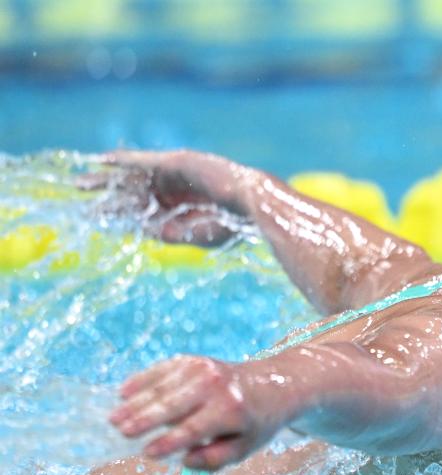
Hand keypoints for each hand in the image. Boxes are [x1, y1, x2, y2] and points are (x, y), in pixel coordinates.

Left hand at [83, 149, 254, 246]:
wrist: (252, 206)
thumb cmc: (231, 225)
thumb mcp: (192, 236)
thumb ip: (166, 233)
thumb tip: (139, 233)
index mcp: (180, 210)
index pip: (140, 212)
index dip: (115, 214)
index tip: (92, 218)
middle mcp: (175, 191)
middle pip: (131, 192)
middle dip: (104, 193)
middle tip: (78, 192)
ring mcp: (175, 175)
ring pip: (133, 176)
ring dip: (106, 178)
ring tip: (80, 182)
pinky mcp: (177, 162)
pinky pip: (143, 160)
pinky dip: (122, 160)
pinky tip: (101, 160)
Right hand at [109, 355, 284, 469]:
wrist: (273, 384)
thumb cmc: (255, 423)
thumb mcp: (246, 447)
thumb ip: (217, 458)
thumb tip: (185, 460)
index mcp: (230, 410)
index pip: (192, 429)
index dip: (168, 442)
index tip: (146, 453)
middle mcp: (216, 386)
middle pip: (172, 404)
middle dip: (144, 419)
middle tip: (120, 431)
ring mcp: (203, 368)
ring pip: (163, 386)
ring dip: (136, 402)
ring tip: (114, 418)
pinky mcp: (194, 360)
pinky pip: (163, 369)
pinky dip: (142, 379)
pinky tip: (123, 392)